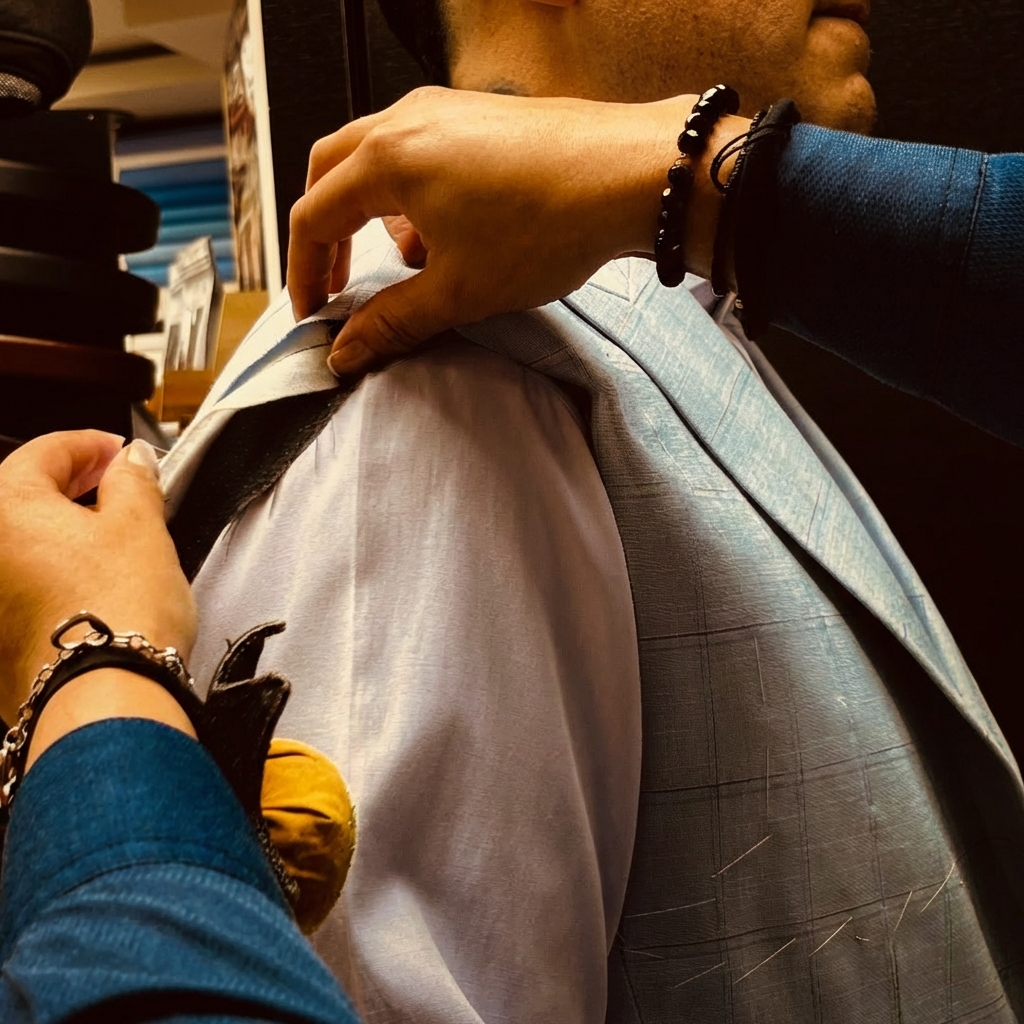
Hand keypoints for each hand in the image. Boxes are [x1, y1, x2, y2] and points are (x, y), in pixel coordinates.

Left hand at [0, 432, 195, 724]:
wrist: (104, 694)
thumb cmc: (118, 611)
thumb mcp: (141, 525)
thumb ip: (134, 481)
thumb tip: (131, 461)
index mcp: (7, 506)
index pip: (47, 450)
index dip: (92, 445)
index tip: (121, 452)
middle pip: (26, 496)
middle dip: (75, 486)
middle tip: (117, 488)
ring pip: (24, 544)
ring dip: (63, 532)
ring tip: (113, 539)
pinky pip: (24, 585)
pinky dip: (53, 573)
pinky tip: (93, 582)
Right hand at [288, 87, 746, 374]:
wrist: (631, 176)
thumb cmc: (548, 225)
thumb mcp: (459, 291)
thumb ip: (392, 321)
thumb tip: (347, 350)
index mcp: (386, 160)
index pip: (313, 215)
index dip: (304, 271)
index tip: (313, 312)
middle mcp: (406, 120)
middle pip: (332, 172)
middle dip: (325, 231)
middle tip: (335, 283)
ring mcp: (446, 108)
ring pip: (376, 155)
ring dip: (370, 209)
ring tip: (404, 264)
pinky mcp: (481, 114)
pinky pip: (421, 148)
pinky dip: (412, 190)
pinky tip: (449, 232)